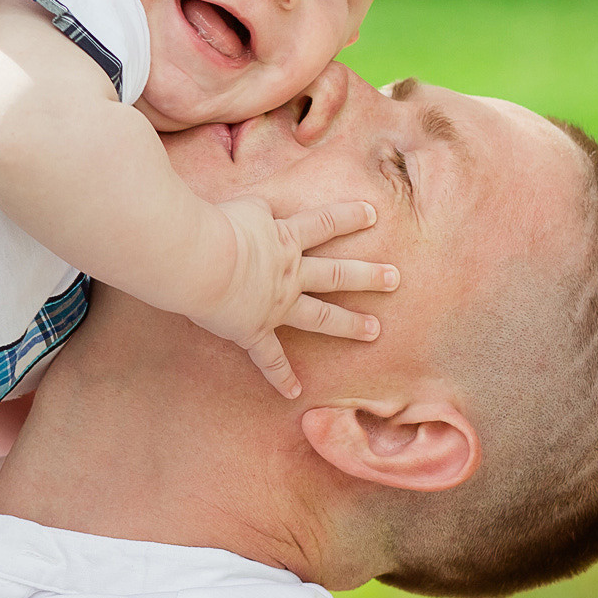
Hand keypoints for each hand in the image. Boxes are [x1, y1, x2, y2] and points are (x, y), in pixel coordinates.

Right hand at [196, 200, 397, 398]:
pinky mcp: (252, 330)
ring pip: (320, 315)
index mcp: (284, 237)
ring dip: (348, 324)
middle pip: (336, 273)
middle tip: (395, 279)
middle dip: (368, 276)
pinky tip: (292, 391)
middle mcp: (289, 272)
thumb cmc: (215, 226)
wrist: (201, 259)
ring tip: (374, 330)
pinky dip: (280, 376)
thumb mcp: (240, 205)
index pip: (324, 223)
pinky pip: (270, 358)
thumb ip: (255, 209)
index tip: (372, 214)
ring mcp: (275, 304)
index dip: (348, 216)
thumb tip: (259, 210)